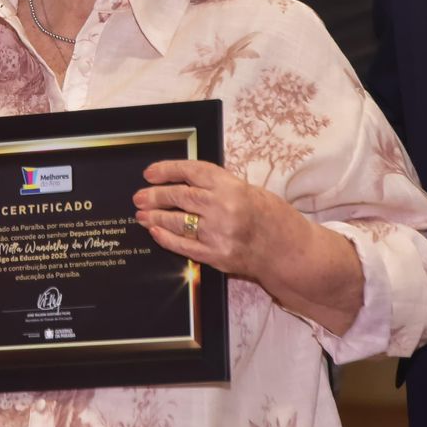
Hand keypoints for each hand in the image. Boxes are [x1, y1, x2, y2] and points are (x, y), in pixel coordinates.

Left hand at [132, 159, 292, 278]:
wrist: (288, 250)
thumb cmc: (271, 216)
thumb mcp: (247, 190)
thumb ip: (218, 187)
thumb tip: (183, 182)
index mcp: (231, 186)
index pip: (190, 171)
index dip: (166, 170)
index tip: (149, 172)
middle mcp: (223, 207)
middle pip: (179, 196)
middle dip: (155, 196)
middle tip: (139, 196)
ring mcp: (218, 233)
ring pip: (178, 221)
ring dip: (155, 217)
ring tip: (141, 215)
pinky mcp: (216, 256)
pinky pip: (184, 246)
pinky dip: (166, 238)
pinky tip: (155, 232)